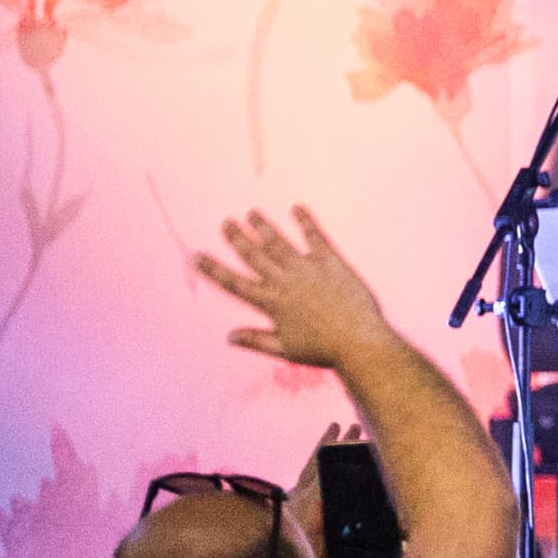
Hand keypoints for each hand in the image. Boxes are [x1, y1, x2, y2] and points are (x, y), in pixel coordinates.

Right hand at [195, 208, 400, 373]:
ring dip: (264, 227)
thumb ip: (256, 340)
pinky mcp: (332, 263)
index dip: (215, 270)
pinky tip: (297, 208)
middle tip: (226, 222)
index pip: (236, 283)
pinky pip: (316, 238)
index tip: (198, 256)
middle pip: (255, 256)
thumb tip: (229, 336)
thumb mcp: (285, 349)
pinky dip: (306, 222)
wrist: (358, 341)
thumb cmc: (323, 349)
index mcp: (272, 303)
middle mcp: (285, 283)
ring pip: (280, 244)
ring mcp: (308, 270)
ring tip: (252, 213)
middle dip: (238, 238)